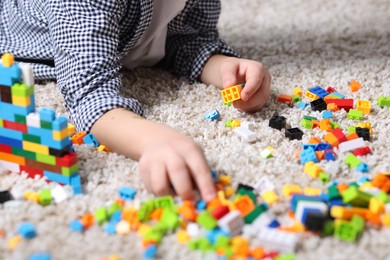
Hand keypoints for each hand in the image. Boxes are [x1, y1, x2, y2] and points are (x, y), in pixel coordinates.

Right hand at [91, 109, 215, 201]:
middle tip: (191, 202)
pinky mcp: (143, 168)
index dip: (206, 186)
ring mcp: (154, 159)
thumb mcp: (196, 157)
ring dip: (170, 196)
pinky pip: (151, 188)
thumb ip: (200, 176)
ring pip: (160, 185)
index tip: (210, 200)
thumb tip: (207, 199)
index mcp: (189, 149)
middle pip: (177, 172)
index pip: (199, 168)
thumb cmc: (183, 154)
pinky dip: (160, 194)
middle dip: (185, 191)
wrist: (158, 140)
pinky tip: (165, 187)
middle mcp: (170, 152)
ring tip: (175, 194)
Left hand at [201, 55, 270, 112]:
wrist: (234, 73)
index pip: (256, 80)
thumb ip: (227, 75)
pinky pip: (256, 107)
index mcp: (257, 69)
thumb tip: (228, 86)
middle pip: (261, 94)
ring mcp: (264, 90)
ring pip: (259, 103)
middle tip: (235, 103)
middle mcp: (264, 79)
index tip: (242, 97)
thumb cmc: (233, 69)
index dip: (250, 89)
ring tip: (235, 102)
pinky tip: (239, 104)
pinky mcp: (261, 99)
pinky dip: (246, 108)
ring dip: (246, 106)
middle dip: (248, 102)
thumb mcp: (227, 68)